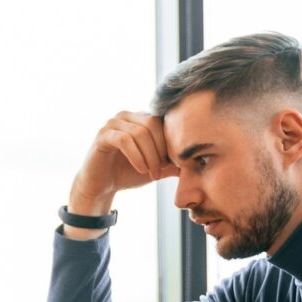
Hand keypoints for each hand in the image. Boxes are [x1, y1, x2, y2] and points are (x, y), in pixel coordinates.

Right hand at [64, 111, 177, 238]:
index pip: (164, 121)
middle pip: (153, 123)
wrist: (101, 186)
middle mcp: (127, 115)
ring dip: (150, 156)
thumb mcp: (157, 167)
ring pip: (140, 133)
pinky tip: (141, 170)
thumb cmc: (128, 174)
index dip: (171, 142)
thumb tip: (200, 162)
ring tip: (153, 174)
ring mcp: (113, 123)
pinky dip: (136, 156)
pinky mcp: (103, 135)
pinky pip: (124, 140)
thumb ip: (174, 162)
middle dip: (161, 149)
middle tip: (162, 170)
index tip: (175, 164)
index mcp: (141, 118)